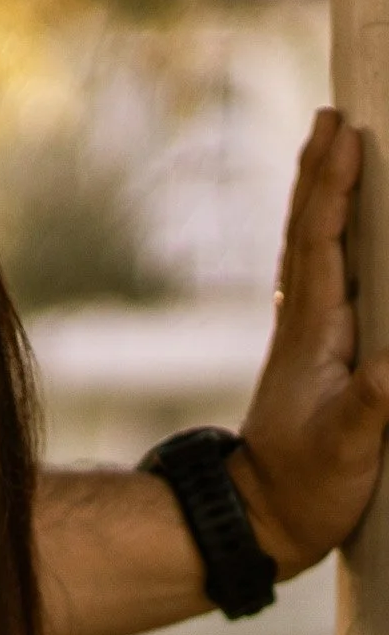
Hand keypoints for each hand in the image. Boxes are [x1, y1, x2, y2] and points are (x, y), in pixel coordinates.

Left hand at [235, 110, 388, 576]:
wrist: (260, 519)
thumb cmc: (305, 488)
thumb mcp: (347, 450)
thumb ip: (374, 405)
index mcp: (314, 335)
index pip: (322, 245)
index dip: (332, 190)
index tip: (343, 137)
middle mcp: (305, 324)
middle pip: (311, 232)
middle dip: (322, 173)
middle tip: (331, 115)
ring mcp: (308, 337)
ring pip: (315, 249)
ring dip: (323, 197)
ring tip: (332, 150)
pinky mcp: (316, 354)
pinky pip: (325, 278)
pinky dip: (332, 238)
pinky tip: (339, 228)